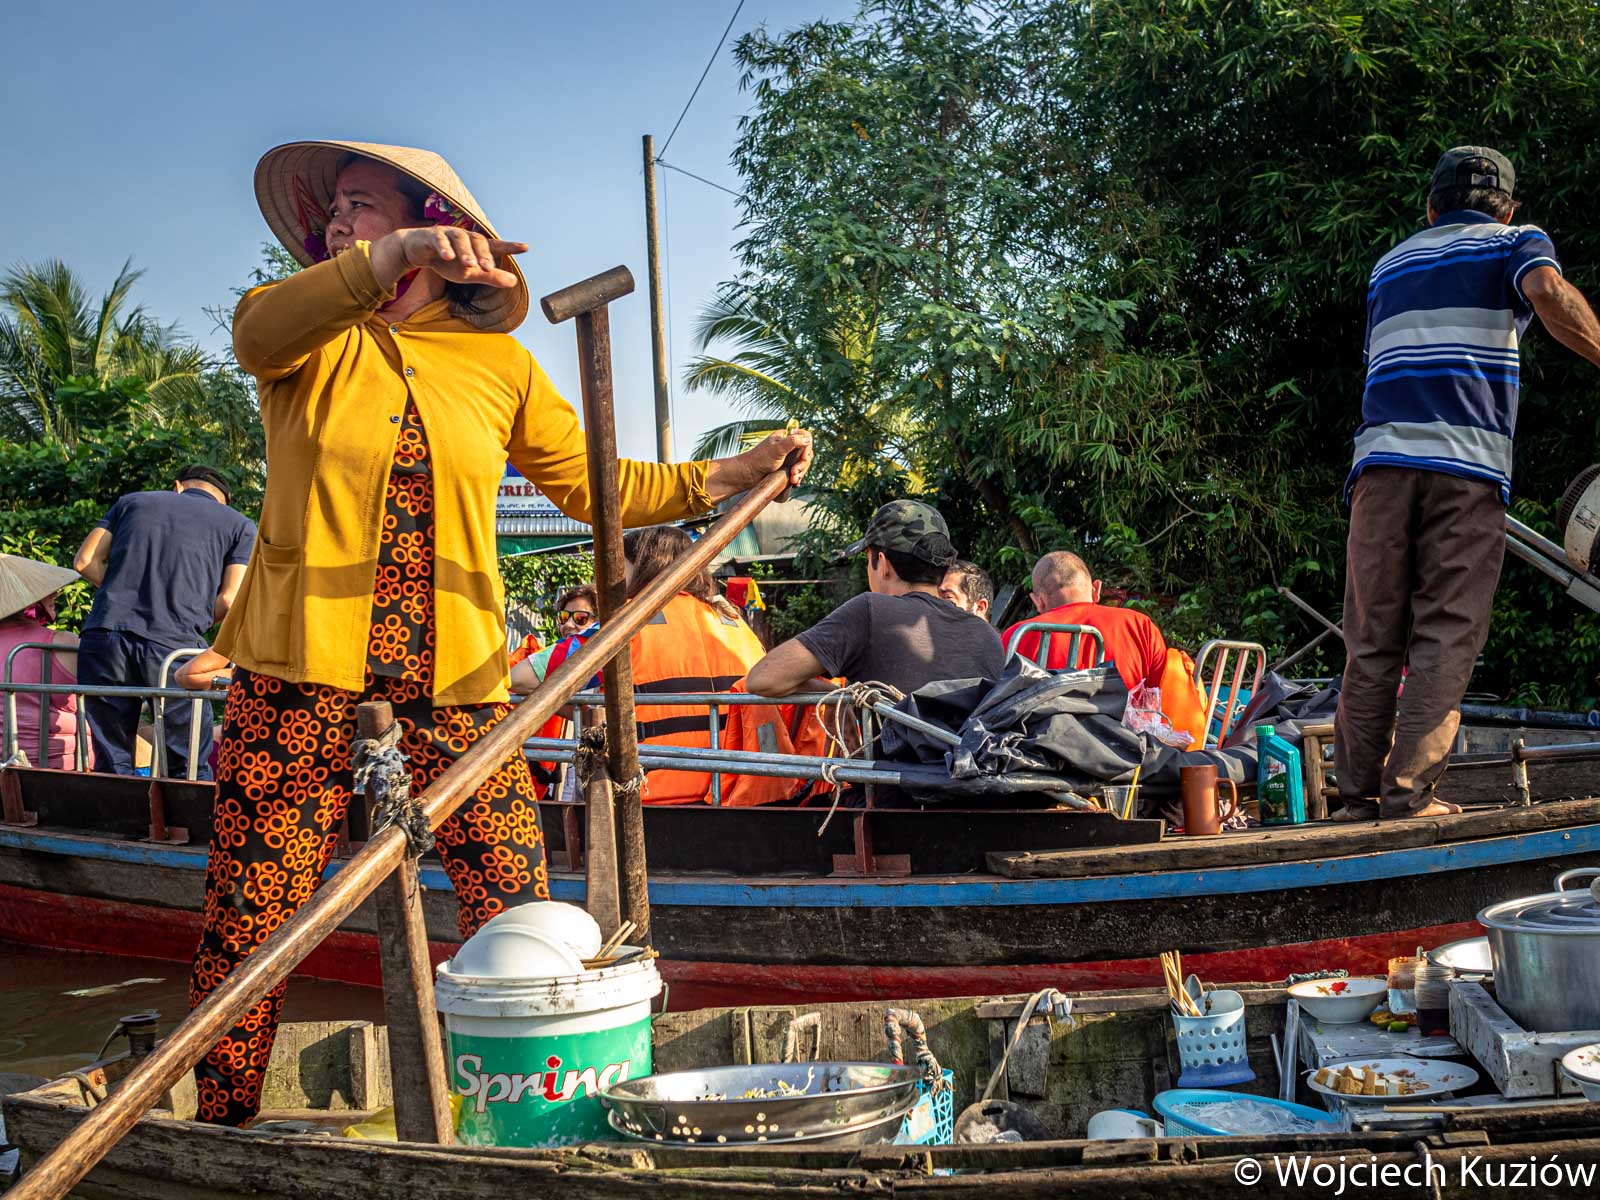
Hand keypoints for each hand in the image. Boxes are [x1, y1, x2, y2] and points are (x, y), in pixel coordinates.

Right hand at [377, 227, 526, 289]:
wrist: (418, 250)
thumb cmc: (448, 262)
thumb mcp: (470, 274)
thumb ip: (490, 277)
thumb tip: (514, 283)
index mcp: (476, 246)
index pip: (495, 245)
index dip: (510, 246)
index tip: (525, 247)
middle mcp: (464, 237)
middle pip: (478, 241)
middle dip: (483, 254)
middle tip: (488, 268)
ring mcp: (448, 234)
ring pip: (459, 239)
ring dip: (466, 252)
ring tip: (470, 266)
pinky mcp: (431, 236)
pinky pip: (439, 240)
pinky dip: (444, 247)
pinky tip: (448, 257)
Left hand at [704, 428, 814, 500]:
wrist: (747, 475)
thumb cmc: (759, 459)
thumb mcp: (777, 449)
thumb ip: (793, 441)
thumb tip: (808, 438)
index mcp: (785, 437)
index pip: (805, 436)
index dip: (807, 447)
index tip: (803, 457)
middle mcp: (788, 446)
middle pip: (806, 452)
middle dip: (803, 464)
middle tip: (794, 472)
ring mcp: (787, 458)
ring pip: (803, 463)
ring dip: (801, 472)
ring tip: (793, 480)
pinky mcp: (786, 469)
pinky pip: (798, 472)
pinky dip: (798, 477)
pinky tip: (794, 482)